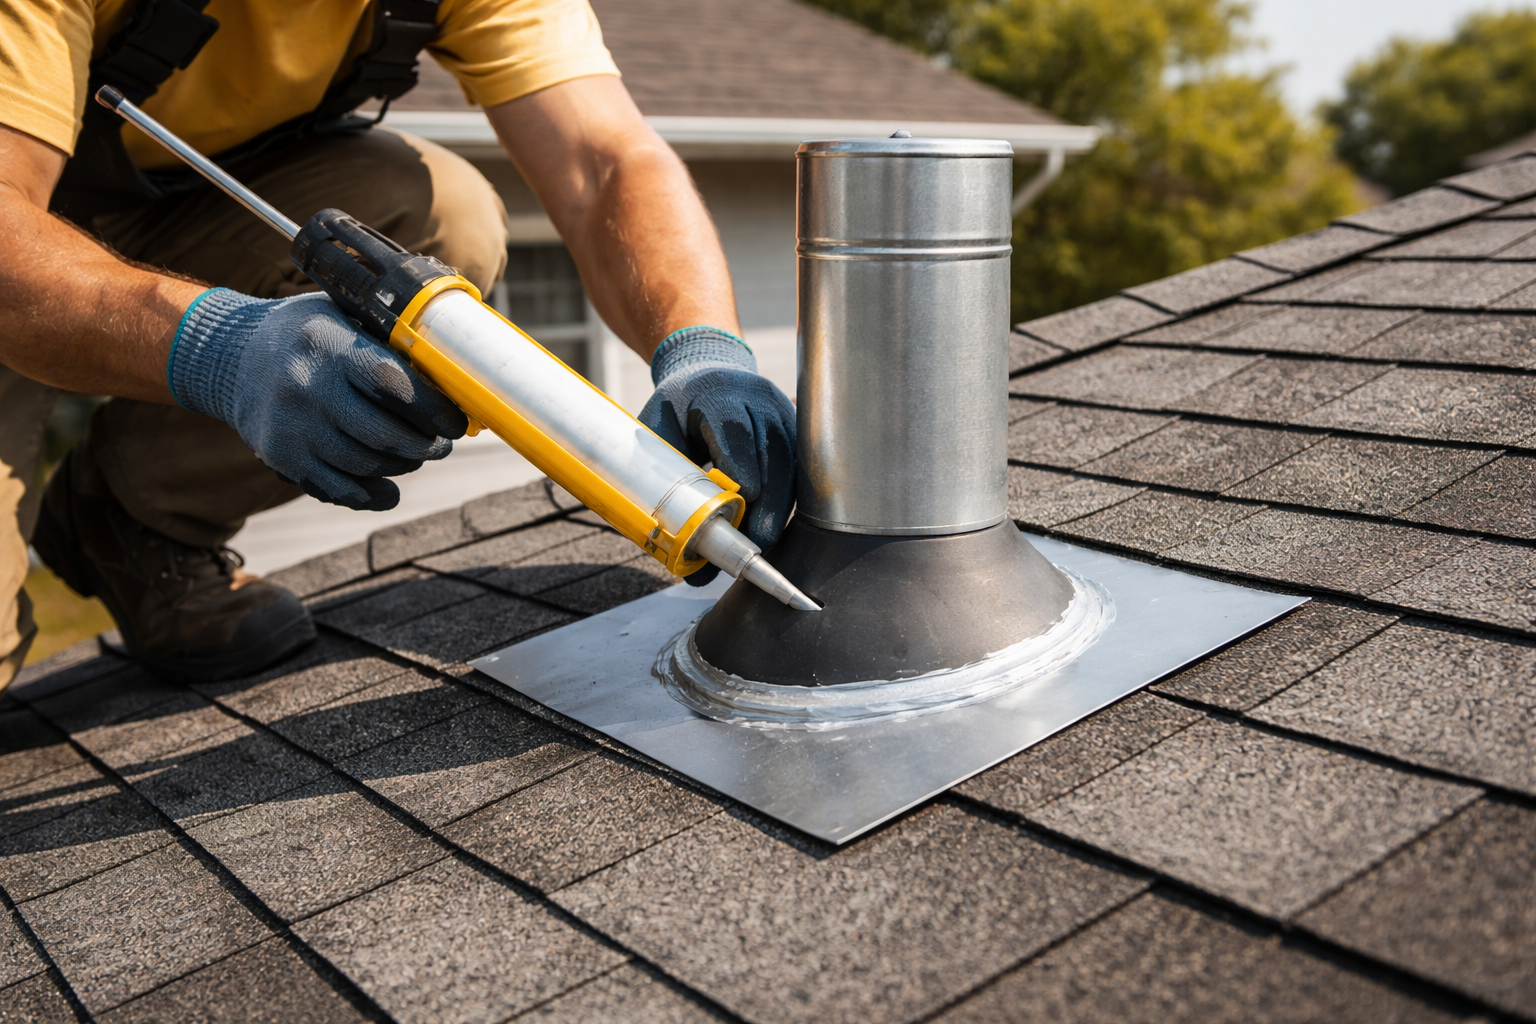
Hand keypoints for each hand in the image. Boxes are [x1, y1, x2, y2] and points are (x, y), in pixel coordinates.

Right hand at [169, 289, 467, 509]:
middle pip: (383, 434)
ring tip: (416, 455)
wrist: (231, 358)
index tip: (456, 420)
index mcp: (328, 346)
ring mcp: (291, 428)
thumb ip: (388, 337)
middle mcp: (306, 388)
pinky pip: (337, 489)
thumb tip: (454, 364)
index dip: (433, 408)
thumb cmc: (307, 334)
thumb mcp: (341, 312)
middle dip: (425, 445)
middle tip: (442, 444)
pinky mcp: (282, 458)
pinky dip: (372, 494)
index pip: (392, 383)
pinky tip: (389, 486)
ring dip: (403, 466)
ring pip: (365, 465)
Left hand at [639, 327, 795, 584]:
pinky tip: (774, 523)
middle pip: (773, 449)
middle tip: (758, 538)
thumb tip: (675, 546)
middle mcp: (758, 399)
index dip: (742, 462)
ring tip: (765, 539)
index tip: (745, 497)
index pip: (733, 426)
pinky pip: (800, 468)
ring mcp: (783, 413)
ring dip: (782, 504)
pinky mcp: (797, 431)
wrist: (709, 376)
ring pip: (793, 462)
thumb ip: (663, 474)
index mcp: (716, 391)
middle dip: (769, 499)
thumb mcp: (659, 429)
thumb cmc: (679, 409)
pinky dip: (787, 499)